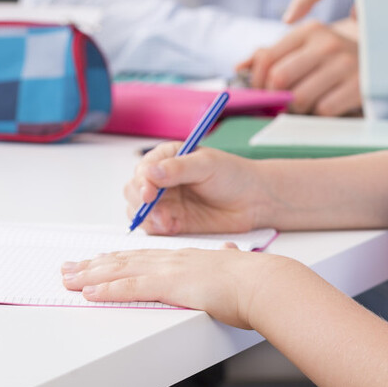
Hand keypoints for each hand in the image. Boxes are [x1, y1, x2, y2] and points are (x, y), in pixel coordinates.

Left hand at [61, 246, 291, 329]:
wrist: (264, 283)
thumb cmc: (253, 281)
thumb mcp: (236, 263)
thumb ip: (228, 256)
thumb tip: (230, 250)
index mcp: (185, 257)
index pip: (141, 258)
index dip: (115, 259)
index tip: (95, 262)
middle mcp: (172, 259)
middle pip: (123, 261)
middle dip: (93, 265)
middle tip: (68, 269)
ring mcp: (169, 270)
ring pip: (121, 270)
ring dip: (91, 276)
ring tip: (68, 280)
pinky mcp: (171, 284)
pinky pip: (131, 286)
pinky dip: (108, 288)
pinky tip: (90, 292)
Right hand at [124, 142, 265, 235]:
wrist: (254, 200)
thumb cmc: (233, 175)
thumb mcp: (207, 165)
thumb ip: (177, 169)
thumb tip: (149, 172)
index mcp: (167, 157)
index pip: (142, 170)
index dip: (141, 182)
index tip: (149, 193)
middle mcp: (162, 179)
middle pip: (133, 191)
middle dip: (140, 203)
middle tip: (157, 212)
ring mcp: (166, 201)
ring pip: (139, 212)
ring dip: (148, 218)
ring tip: (167, 222)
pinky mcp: (173, 221)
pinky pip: (154, 227)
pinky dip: (158, 229)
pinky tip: (173, 227)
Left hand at [240, 20, 360, 116]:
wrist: (386, 61)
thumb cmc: (335, 59)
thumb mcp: (307, 48)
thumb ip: (272, 55)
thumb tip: (239, 68)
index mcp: (309, 31)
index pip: (267, 57)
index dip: (257, 81)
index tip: (261, 92)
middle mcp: (327, 44)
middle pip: (280, 79)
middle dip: (276, 98)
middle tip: (281, 104)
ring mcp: (345, 64)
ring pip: (300, 99)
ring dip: (298, 110)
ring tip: (306, 104)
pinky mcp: (360, 86)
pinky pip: (324, 111)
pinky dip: (320, 115)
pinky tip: (327, 106)